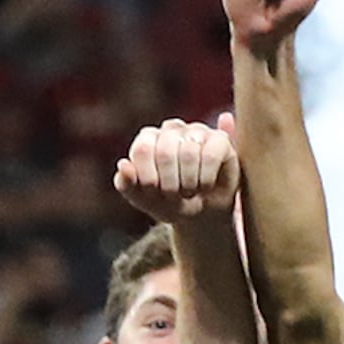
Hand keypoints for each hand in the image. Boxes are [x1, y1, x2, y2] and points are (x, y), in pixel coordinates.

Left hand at [111, 116, 241, 224]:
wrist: (200, 214)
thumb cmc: (167, 202)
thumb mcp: (141, 199)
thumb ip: (126, 183)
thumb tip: (123, 164)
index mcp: (147, 138)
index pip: (143, 149)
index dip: (148, 177)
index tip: (153, 192)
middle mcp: (172, 129)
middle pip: (165, 152)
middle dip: (168, 184)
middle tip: (173, 195)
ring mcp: (197, 131)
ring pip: (189, 153)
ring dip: (188, 183)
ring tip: (189, 191)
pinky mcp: (221, 140)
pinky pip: (211, 155)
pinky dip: (206, 178)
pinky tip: (205, 185)